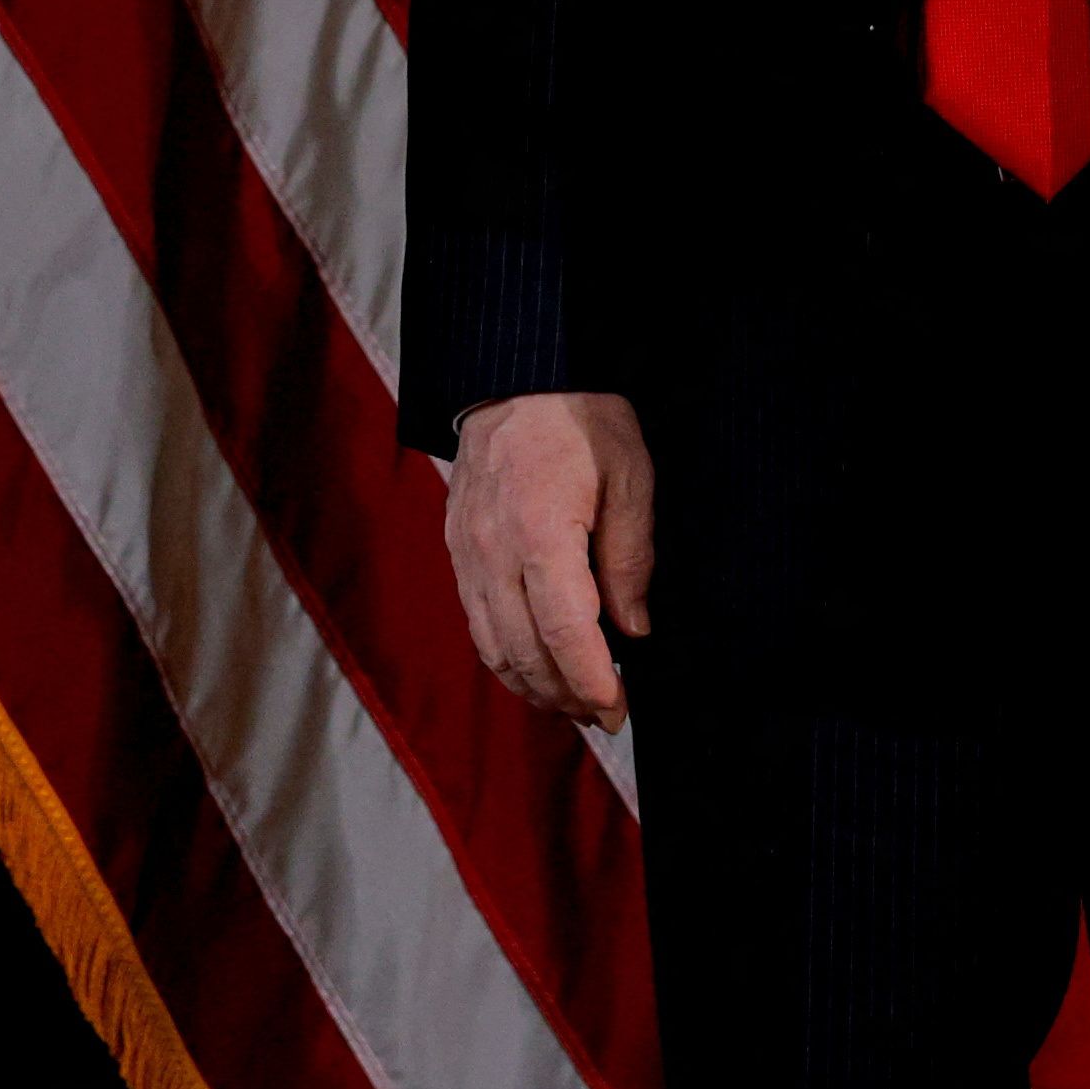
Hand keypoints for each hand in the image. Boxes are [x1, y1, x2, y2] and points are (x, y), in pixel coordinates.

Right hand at [443, 391, 655, 725]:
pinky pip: (475, 620)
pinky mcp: (456, 547)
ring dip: (532, 685)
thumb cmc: (582, 417)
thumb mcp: (630, 476)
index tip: (618, 710)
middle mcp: (493, 550)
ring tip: (572, 702)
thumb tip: (633, 632)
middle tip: (604, 715)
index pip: (565, 632)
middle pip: (525, 650)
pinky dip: (504, 656)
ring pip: (492, 645)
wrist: (518, 373)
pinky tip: (534, 666)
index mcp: (540, 530)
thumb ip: (631, 559)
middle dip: (566, 695)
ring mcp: (467, 551)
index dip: (592, 682)